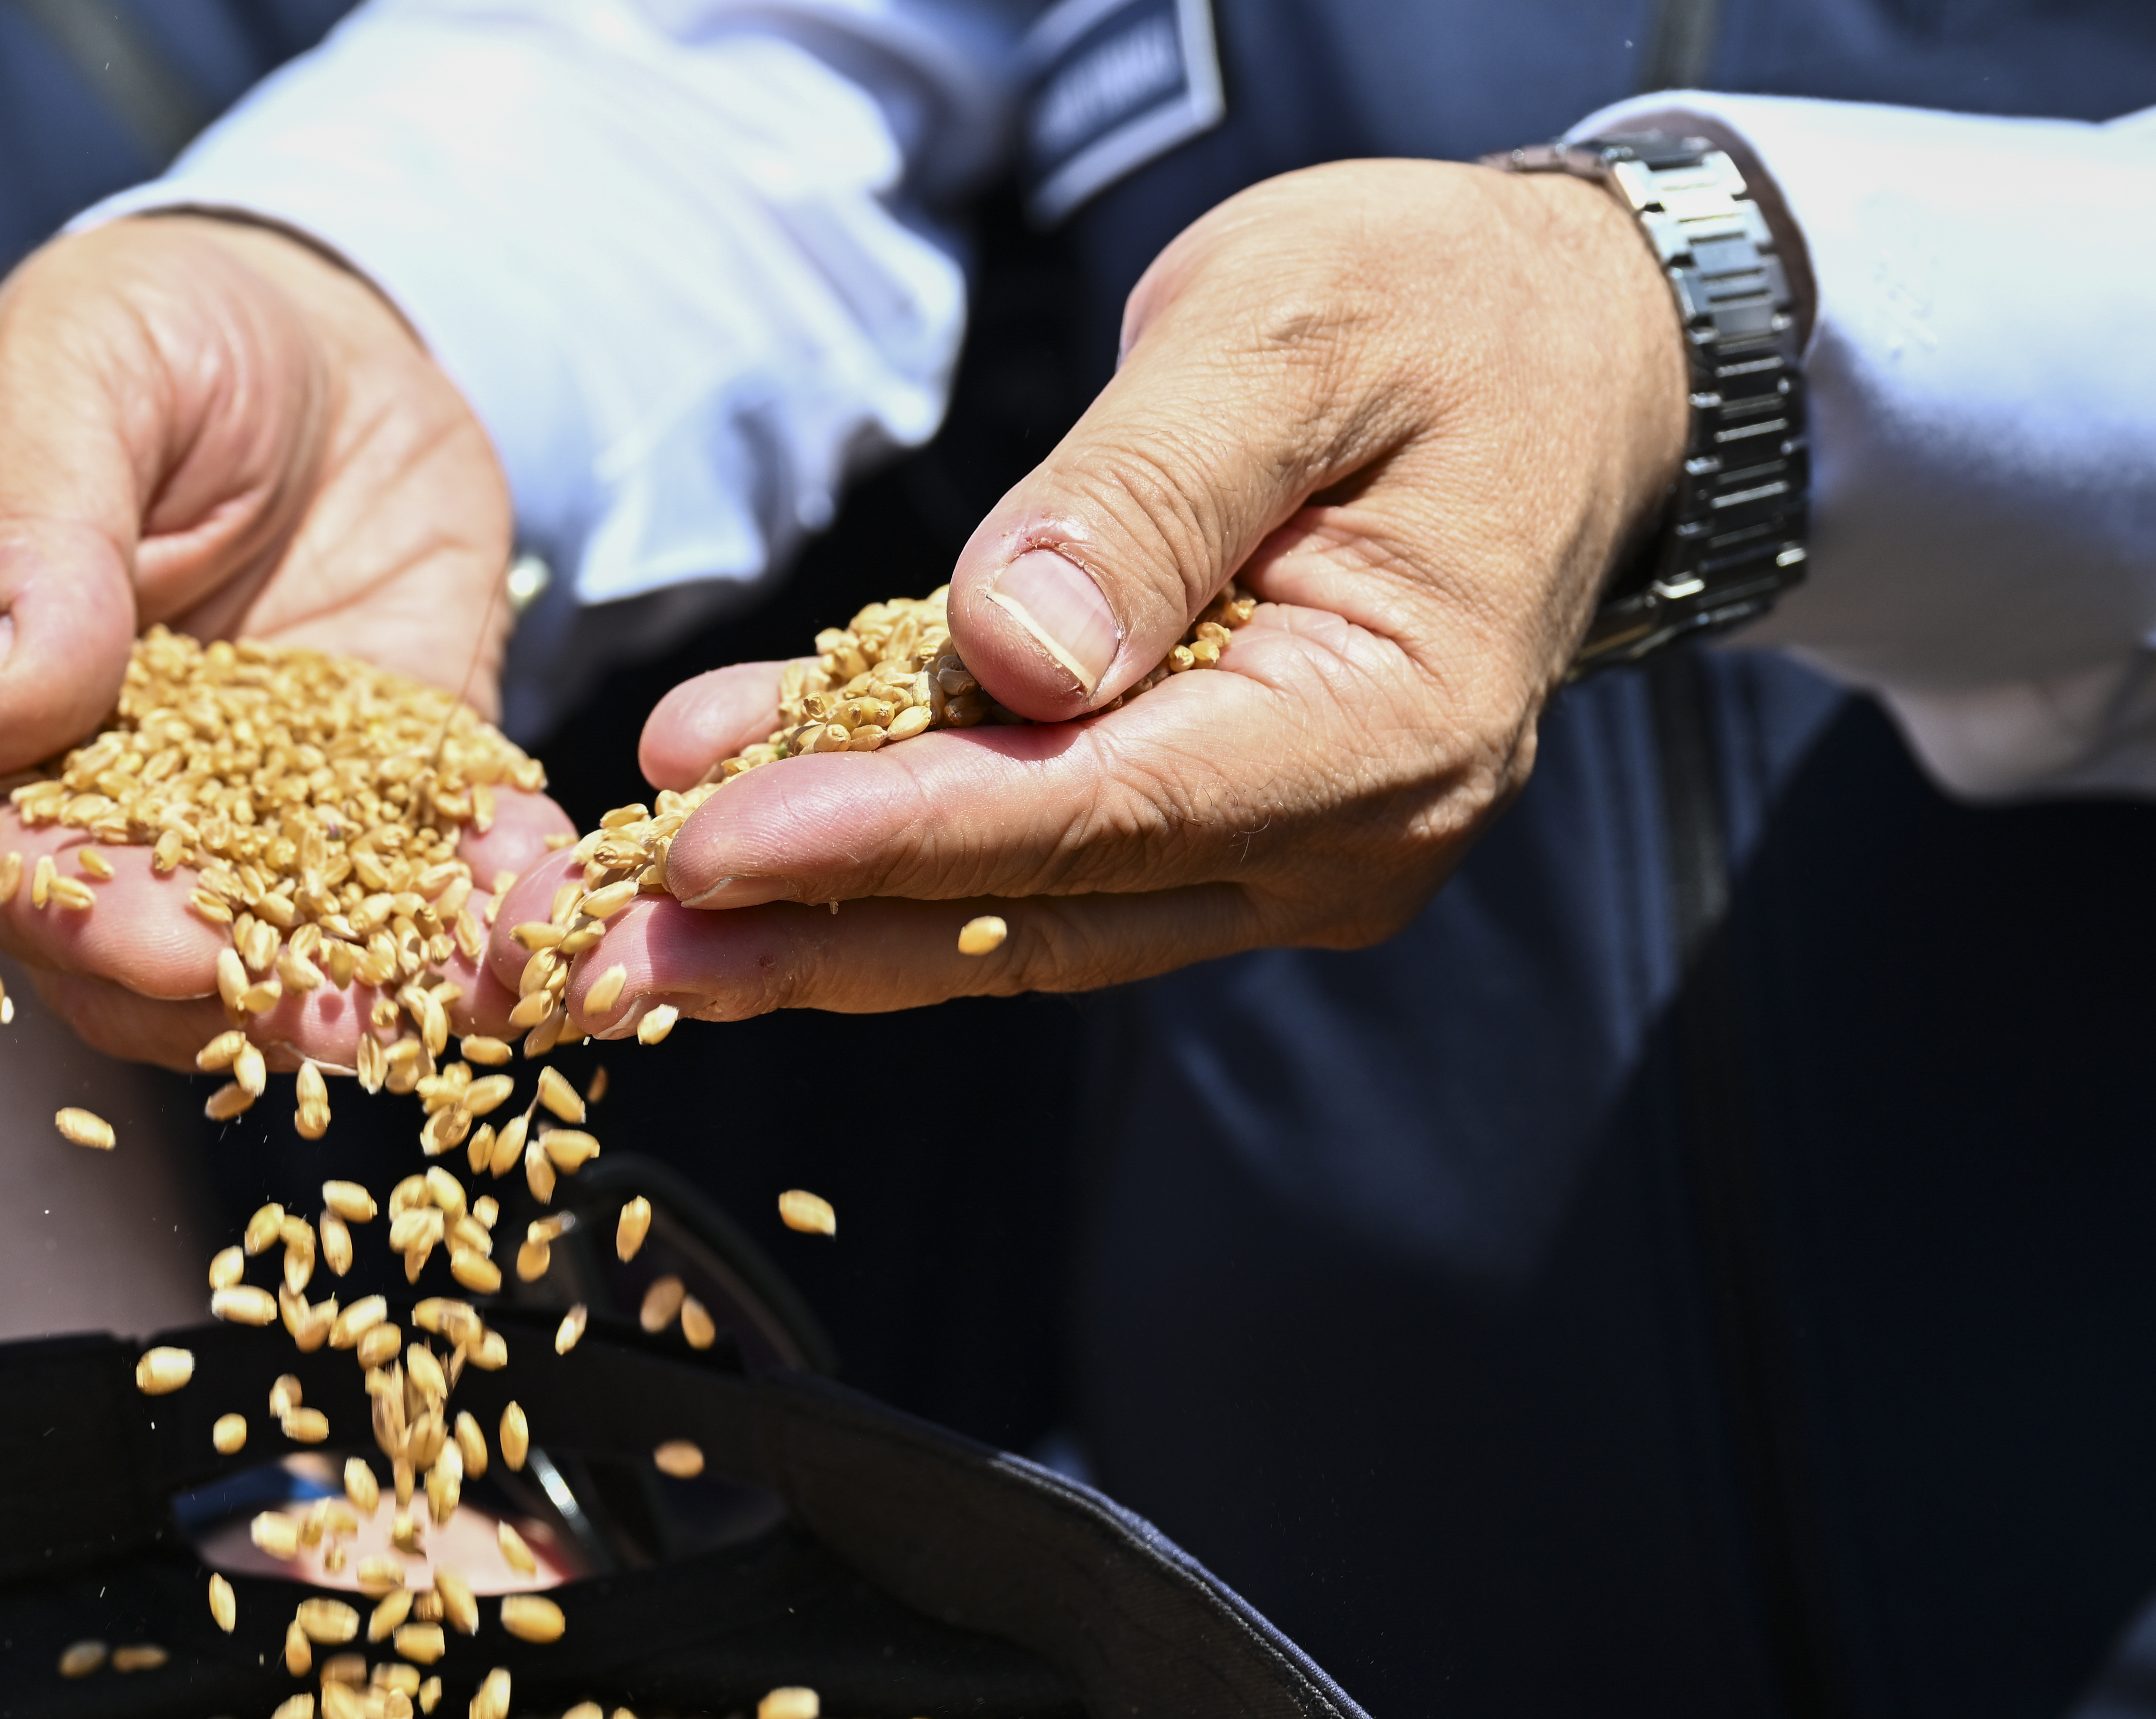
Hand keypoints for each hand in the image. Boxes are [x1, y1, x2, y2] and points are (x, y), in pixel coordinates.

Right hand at [0, 214, 571, 1069]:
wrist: (312, 324)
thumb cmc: (146, 330)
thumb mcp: (67, 378)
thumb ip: (26, 537)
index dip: (59, 913)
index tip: (158, 945)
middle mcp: (76, 801)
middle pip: (122, 947)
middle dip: (235, 993)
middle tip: (339, 1018)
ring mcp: (228, 822)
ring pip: (277, 950)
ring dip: (373, 990)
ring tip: (465, 1004)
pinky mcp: (369, 805)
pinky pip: (419, 885)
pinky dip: (482, 919)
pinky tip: (546, 936)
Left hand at [490, 158, 1687, 1026]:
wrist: (1553, 359)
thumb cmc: (1434, 315)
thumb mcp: (1291, 336)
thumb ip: (1149, 495)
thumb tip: (1019, 651)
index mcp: (1386, 728)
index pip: (1094, 812)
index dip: (888, 836)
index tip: (707, 849)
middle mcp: (1341, 839)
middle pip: (1034, 913)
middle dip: (806, 936)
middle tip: (602, 967)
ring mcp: (1279, 855)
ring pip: (1013, 919)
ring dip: (813, 926)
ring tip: (620, 941)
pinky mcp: (1212, 831)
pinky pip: (1027, 862)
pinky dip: (874, 845)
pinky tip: (722, 825)